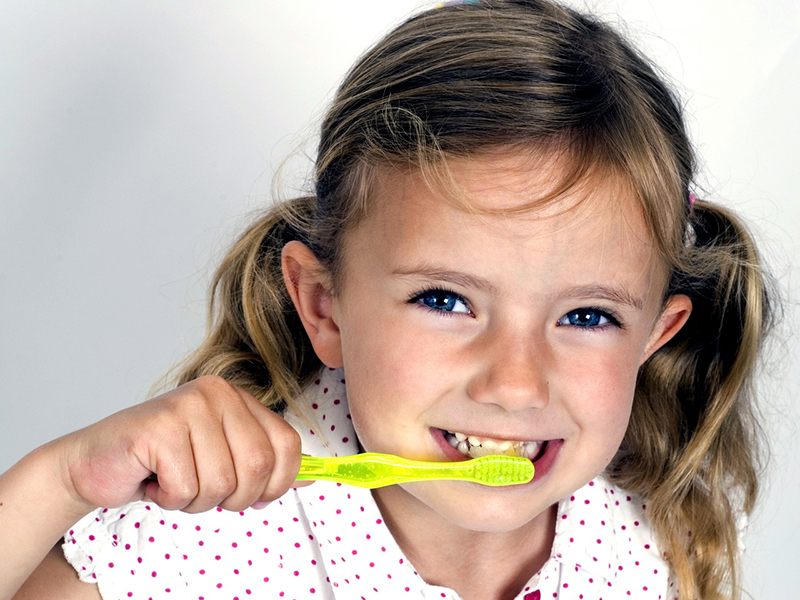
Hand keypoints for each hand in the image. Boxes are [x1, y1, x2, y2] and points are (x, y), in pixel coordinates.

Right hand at [61, 376, 304, 513]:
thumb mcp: (222, 458)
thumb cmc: (162, 462)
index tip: (255, 496)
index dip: (277, 482)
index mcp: (238, 398)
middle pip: (258, 466)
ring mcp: (187, 406)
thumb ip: (265, 463)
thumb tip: (312, 479)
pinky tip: (154, 480)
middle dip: (235, 497)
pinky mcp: (159, 427)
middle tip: (205, 492)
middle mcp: (216, 394)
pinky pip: (186, 488)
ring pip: (221, 483)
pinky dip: (170, 499)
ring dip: (197, 500)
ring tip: (174, 482)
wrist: (97, 463)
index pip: (288, 444)